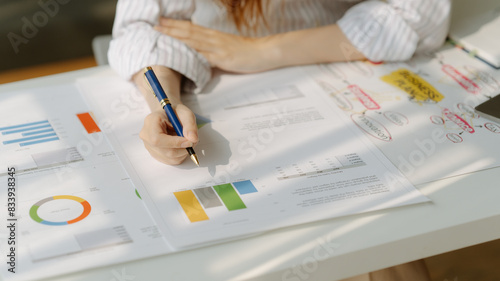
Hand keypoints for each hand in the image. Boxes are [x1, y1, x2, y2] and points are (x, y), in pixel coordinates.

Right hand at [139, 105, 197, 164]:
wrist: (169, 116)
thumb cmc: (176, 113)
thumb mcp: (185, 113)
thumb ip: (190, 125)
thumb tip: (193, 139)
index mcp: (151, 121)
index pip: (158, 139)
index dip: (175, 143)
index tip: (189, 142)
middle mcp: (146, 135)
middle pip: (165, 151)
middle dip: (183, 149)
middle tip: (192, 141)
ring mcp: (149, 146)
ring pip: (169, 158)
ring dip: (183, 153)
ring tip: (186, 141)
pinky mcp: (155, 154)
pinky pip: (170, 161)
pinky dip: (180, 156)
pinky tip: (181, 146)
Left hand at [155, 18, 277, 72]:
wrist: (263, 52)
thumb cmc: (246, 52)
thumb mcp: (225, 50)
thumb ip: (211, 53)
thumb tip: (199, 58)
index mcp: (213, 36)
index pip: (191, 29)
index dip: (175, 25)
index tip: (161, 22)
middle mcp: (213, 39)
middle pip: (188, 31)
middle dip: (171, 27)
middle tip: (155, 23)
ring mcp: (217, 47)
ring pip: (193, 39)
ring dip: (176, 34)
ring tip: (162, 30)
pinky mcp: (222, 57)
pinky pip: (204, 53)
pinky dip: (191, 49)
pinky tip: (181, 47)